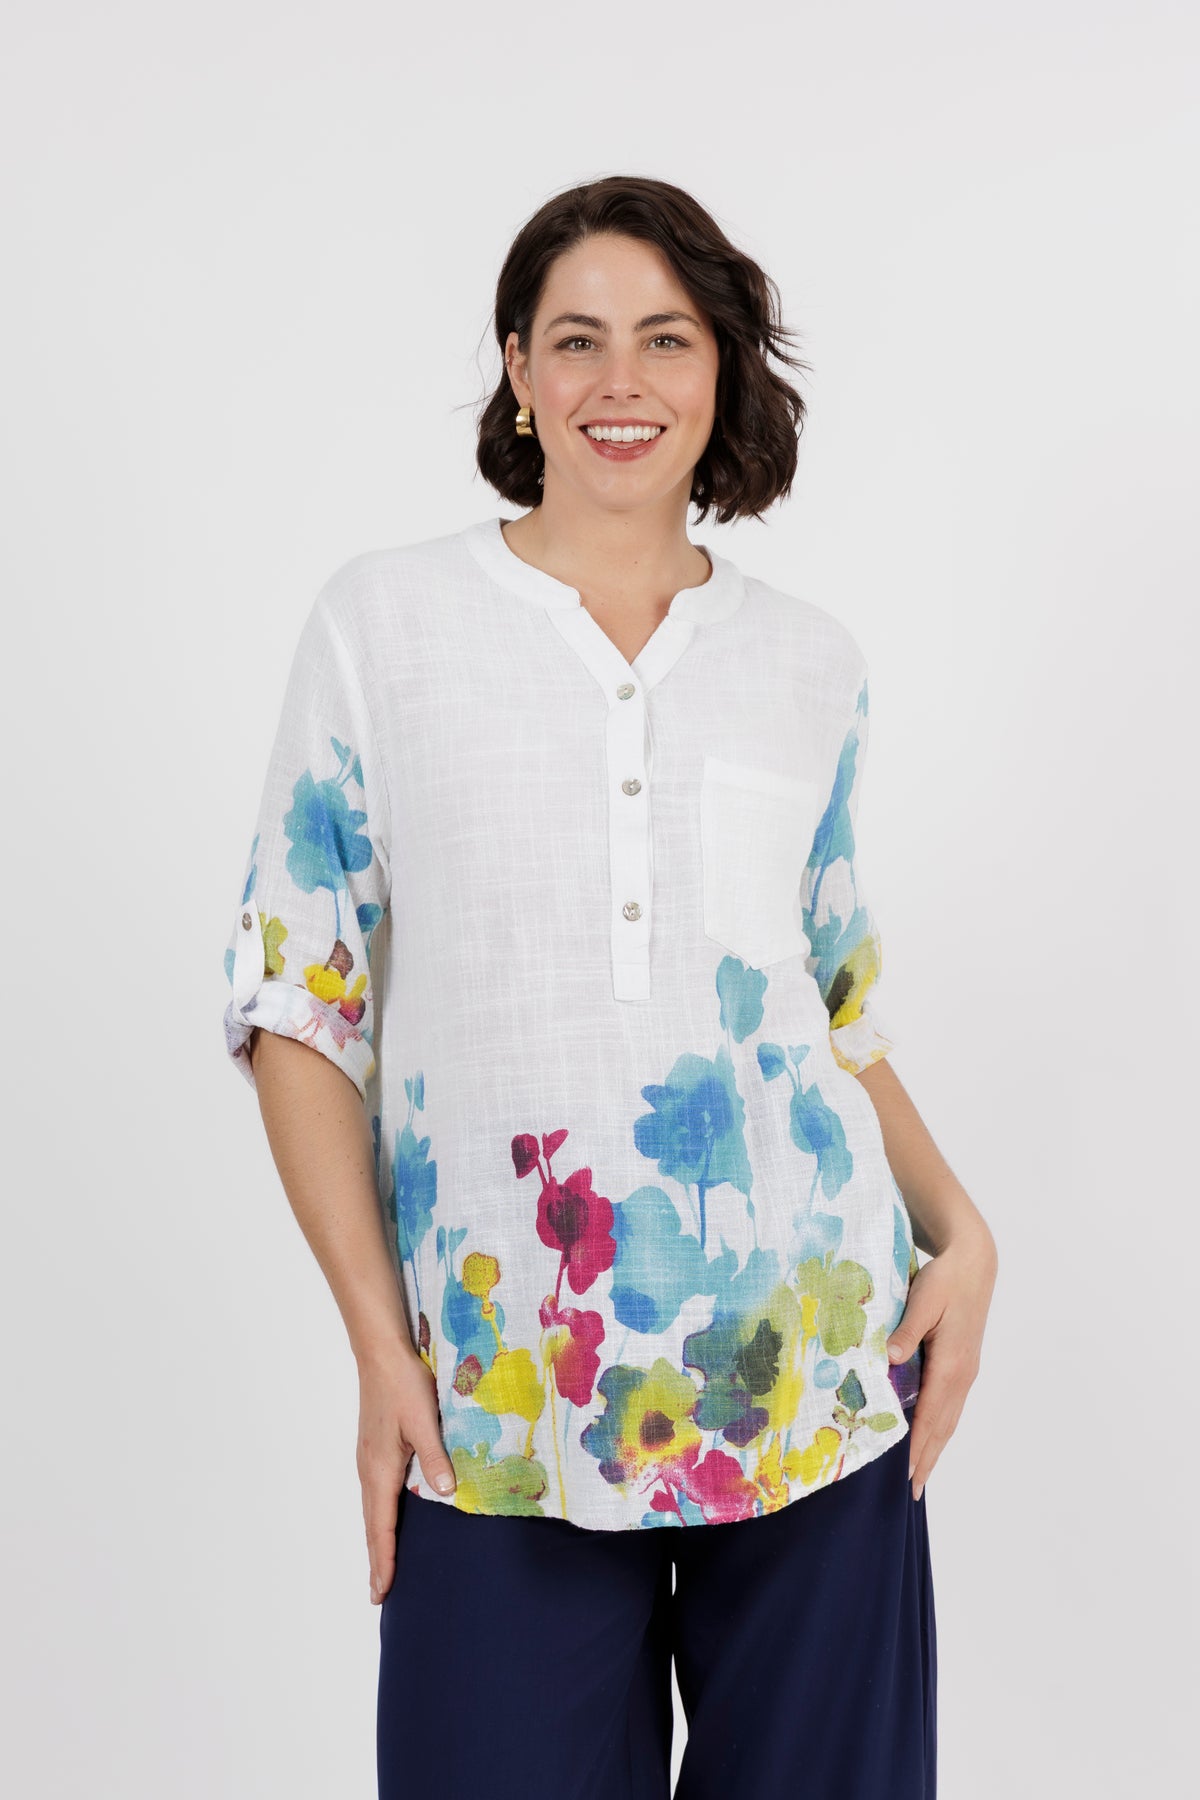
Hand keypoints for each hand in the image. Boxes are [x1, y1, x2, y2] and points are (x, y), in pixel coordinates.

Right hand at [356, 1344, 456, 1604]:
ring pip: (371, 1510)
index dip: (384, 1559)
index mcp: (380, 1468)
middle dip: (376, 1559)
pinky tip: (388, 1518)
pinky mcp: (374, 1449)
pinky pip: (375, 1494)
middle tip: (378, 1594)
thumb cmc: (404, 1384)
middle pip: (372, 1524)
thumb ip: (435, 1457)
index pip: (381, 1525)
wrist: (381, 1354)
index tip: (382, 1591)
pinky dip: (378, 1517)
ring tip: (381, 1566)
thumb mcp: (424, 1420)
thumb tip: (446, 1493)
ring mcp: (369, 1459)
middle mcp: (369, 1469)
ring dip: (377, 1539)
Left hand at [886, 1224, 996, 1502]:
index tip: (908, 1476)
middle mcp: (962, 1374)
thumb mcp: (924, 1298)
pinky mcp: (964, 1364)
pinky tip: (931, 1435)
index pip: (930, 1416)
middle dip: (928, 1459)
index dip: (918, 1447)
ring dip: (935, 1448)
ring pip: (948, 1419)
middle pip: (942, 1427)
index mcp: (951, 1364)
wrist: (975, 1263)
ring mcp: (966, 1371)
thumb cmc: (946, 1278)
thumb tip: (890, 1359)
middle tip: (912, 1492)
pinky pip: (950, 1405)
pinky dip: (939, 1428)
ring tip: (920, 1474)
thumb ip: (906, 1330)